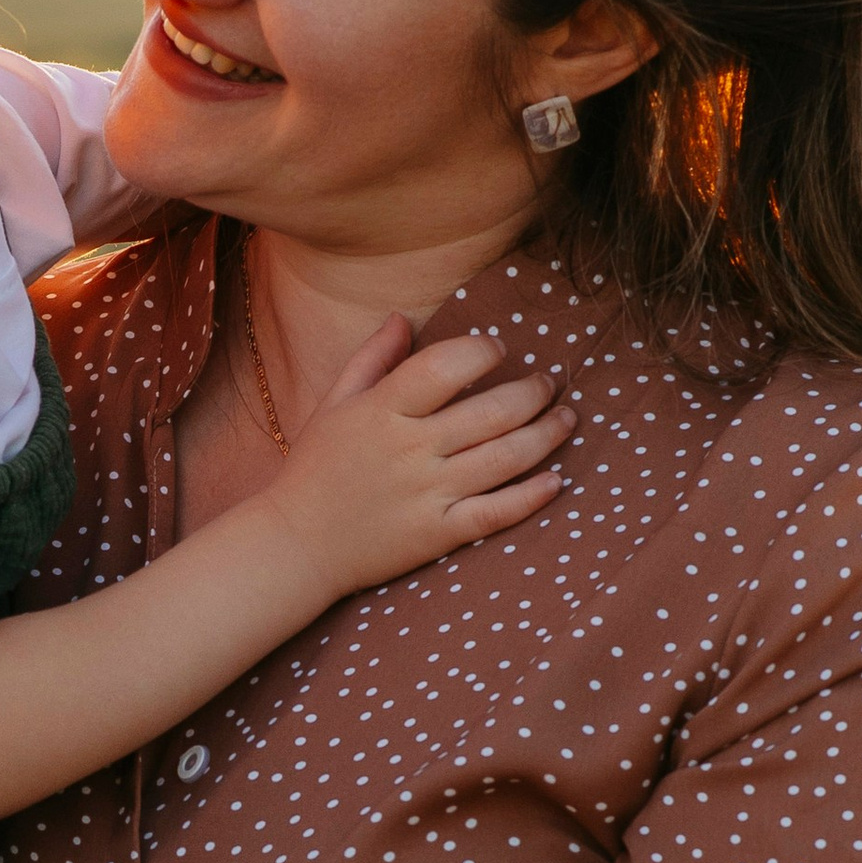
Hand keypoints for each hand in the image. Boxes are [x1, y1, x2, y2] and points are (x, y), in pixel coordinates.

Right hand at [257, 319, 570, 596]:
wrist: (295, 545)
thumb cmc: (315, 468)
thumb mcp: (334, 404)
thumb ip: (372, 358)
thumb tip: (404, 317)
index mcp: (382, 410)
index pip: (446, 366)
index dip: (482, 351)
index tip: (498, 350)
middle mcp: (410, 450)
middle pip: (492, 412)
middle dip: (533, 393)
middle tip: (548, 384)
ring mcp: (427, 495)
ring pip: (505, 459)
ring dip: (546, 435)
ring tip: (566, 420)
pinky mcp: (437, 535)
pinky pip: (495, 513)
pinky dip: (531, 497)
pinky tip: (555, 481)